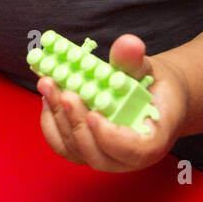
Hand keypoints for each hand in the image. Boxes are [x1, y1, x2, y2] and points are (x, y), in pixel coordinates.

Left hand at [37, 33, 187, 171]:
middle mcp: (127, 158)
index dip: (110, 137)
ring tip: (48, 84)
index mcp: (152, 141)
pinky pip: (63, 146)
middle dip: (76, 122)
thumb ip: (134, 60)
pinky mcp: (86, 151)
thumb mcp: (147, 69)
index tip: (93, 115)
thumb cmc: (154, 86)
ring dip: (59, 117)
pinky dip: (51, 123)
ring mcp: (105, 157)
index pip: (134, 150)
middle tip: (64, 92)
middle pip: (97, 154)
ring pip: (76, 150)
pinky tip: (48, 97)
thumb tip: (128, 43)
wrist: (151, 98)